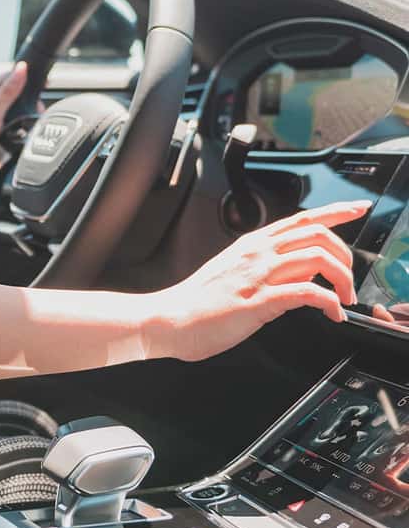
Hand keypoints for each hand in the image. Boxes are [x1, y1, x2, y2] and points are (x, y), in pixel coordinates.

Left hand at [0, 62, 30, 187]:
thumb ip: (9, 90)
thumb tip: (22, 68)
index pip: (10, 76)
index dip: (27, 78)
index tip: (44, 85)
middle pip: (13, 95)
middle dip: (27, 103)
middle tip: (36, 112)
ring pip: (12, 113)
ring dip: (20, 118)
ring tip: (26, 126)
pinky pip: (7, 128)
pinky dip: (14, 132)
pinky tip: (17, 137)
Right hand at [150, 201, 371, 362]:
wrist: (170, 318)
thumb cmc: (199, 301)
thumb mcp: (236, 272)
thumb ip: (270, 265)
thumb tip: (302, 268)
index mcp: (252, 244)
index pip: (302, 219)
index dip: (335, 212)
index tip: (357, 209)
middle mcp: (257, 253)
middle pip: (317, 234)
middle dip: (346, 255)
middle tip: (350, 279)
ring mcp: (258, 275)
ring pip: (317, 259)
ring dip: (343, 279)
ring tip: (344, 299)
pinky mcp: (259, 301)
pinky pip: (307, 292)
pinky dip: (330, 303)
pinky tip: (333, 314)